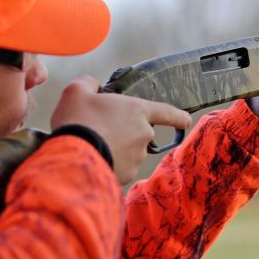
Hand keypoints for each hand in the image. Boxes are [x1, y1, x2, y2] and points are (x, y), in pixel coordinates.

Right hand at [51, 76, 191, 184]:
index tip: (186, 121)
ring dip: (115, 148)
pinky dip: (109, 163)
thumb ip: (88, 83)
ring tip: (91, 145)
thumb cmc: (77, 120)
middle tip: (98, 129)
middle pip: (138, 132)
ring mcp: (137, 157)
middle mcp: (144, 134)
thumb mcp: (76, 91)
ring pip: (128, 151)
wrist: (72, 157)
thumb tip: (92, 86)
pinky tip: (92, 158)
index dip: (177, 116)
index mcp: (137, 110)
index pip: (166, 112)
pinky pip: (120, 167)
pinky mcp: (127, 175)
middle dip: (123, 132)